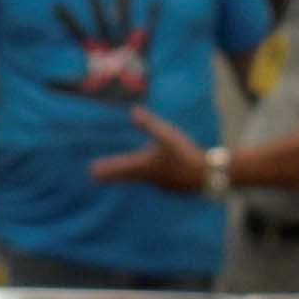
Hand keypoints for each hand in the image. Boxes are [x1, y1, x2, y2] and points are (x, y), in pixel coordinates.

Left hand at [89, 107, 209, 194]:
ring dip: (129, 177)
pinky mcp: (173, 186)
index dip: (106, 169)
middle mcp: (150, 177)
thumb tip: (133, 111)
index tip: (90, 173)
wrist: (208, 175)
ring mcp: (162, 184)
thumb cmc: (186, 154)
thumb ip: (149, 125)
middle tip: (95, 177)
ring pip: (141, 180)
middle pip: (126, 177)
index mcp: (145, 165)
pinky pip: (155, 182)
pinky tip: (155, 176)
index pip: (120, 168)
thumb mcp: (167, 134)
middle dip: (111, 176)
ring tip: (122, 174)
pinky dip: (148, 179)